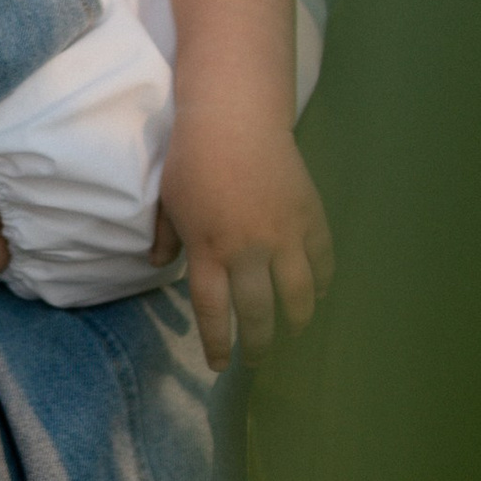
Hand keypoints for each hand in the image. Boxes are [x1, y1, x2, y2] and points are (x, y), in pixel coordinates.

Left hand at [156, 99, 333, 372]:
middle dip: (259, 346)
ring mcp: (284, 234)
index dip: (219, 344)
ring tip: (292, 334)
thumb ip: (165, 237)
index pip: (214, 312)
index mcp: (208, 249)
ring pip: (297, 296)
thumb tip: (157, 267)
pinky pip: (322, 262)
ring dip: (296, 323)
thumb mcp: (168, 200)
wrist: (235, 116)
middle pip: (258, 314)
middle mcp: (248, 249)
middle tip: (258, 361)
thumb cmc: (193, 157)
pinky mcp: (310, 217)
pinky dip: (321, 284)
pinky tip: (316, 295)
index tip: (220, 364)